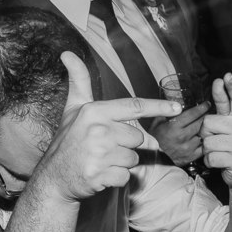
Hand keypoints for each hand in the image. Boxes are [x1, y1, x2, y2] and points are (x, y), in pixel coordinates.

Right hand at [30, 52, 180, 202]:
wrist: (54, 177)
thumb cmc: (68, 140)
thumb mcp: (72, 109)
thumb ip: (78, 82)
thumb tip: (68, 53)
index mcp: (95, 111)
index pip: (134, 106)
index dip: (158, 106)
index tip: (177, 107)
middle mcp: (98, 130)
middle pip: (138, 137)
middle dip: (126, 145)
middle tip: (105, 147)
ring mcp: (99, 153)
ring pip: (134, 158)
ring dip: (122, 162)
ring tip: (101, 160)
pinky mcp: (100, 175)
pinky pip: (126, 176)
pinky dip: (117, 178)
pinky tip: (101, 174)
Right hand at [148, 102, 208, 165]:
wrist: (152, 161)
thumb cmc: (153, 141)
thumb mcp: (156, 124)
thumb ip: (165, 114)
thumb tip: (174, 106)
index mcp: (174, 127)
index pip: (193, 114)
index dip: (202, 107)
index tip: (207, 104)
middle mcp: (182, 137)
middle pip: (201, 123)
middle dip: (205, 117)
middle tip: (208, 113)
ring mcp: (188, 148)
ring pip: (203, 135)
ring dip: (205, 130)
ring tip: (205, 127)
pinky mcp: (191, 157)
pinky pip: (203, 147)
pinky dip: (204, 142)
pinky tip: (202, 138)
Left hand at [201, 73, 231, 187]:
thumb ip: (225, 110)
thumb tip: (218, 83)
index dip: (231, 88)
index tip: (227, 76)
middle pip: (208, 122)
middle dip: (207, 134)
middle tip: (219, 140)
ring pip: (207, 142)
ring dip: (209, 150)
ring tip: (222, 152)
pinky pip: (210, 157)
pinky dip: (211, 162)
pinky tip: (222, 162)